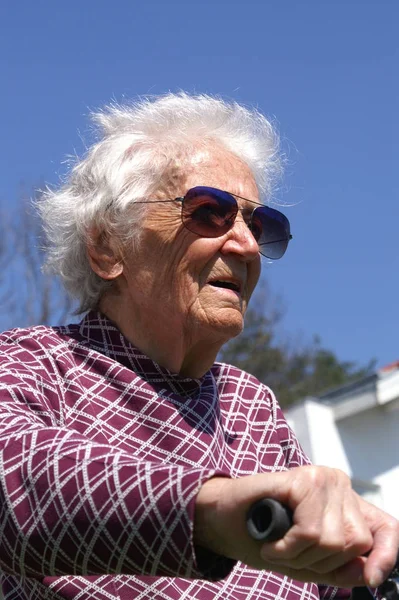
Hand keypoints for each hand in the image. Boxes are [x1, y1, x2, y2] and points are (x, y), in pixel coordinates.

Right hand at [194, 466, 398, 586]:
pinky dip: (288, 548)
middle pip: (355, 542)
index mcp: (346, 502)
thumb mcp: (308, 561)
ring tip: (279, 546)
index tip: (371, 579)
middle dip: (321, 562)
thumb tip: (368, 574)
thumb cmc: (264, 537)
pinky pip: (310, 531)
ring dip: (300, 556)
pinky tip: (272, 543)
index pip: (387, 528)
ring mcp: (322, 478)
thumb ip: (340, 568)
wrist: (222, 518)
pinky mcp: (303, 479)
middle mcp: (338, 483)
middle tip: (290, 554)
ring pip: (333, 540)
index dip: (387, 555)